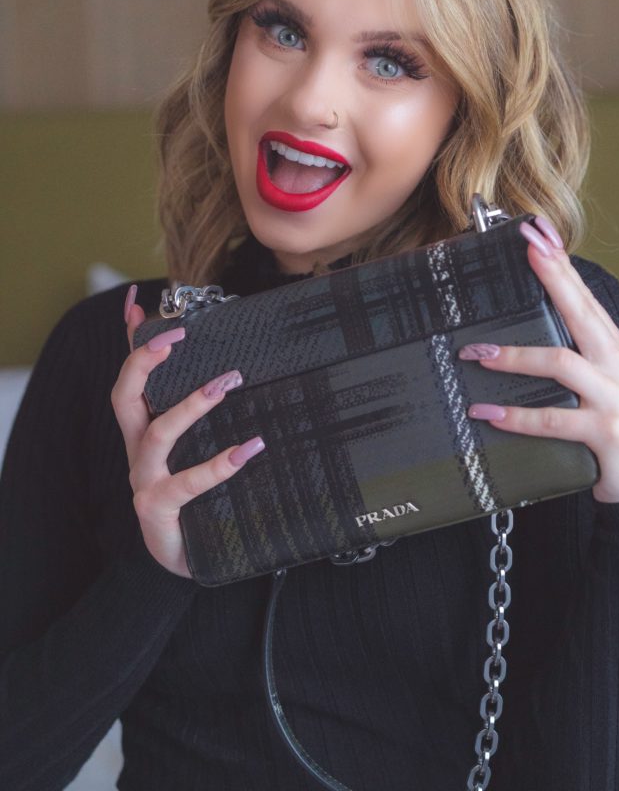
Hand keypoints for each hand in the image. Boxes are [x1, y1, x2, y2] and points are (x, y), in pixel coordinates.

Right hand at [111, 285, 265, 576]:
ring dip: (191, 405)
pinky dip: (218, 465)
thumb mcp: (188, 445)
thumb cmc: (189, 495)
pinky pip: (186, 483)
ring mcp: (146, 481)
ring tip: (228, 382)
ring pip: (158, 435)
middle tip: (178, 337)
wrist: (185, 558)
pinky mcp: (161, 510)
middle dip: (145, 362)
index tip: (141, 305)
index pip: (128, 378)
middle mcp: (138, 452)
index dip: (131, 342)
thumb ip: (187, 405)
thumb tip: (199, 372)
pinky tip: (250, 448)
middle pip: (124, 398)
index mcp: (141, 432)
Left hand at [459, 219, 618, 503]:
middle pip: (581, 312)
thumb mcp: (600, 379)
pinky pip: (553, 420)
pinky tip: (488, 412)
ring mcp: (613, 397)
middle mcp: (615, 364)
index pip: (584, 296)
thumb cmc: (616, 421)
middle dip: (553, 278)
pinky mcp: (605, 433)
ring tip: (476, 354)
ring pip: (561, 363)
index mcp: (611, 347)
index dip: (561, 264)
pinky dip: (516, 416)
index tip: (537, 234)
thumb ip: (571, 350)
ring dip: (514, 356)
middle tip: (524, 251)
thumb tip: (520, 328)